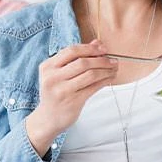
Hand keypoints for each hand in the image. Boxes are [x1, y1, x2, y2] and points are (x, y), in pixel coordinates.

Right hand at [26, 40, 117, 155]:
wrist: (48, 117)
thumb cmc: (56, 92)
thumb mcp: (59, 73)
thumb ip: (76, 57)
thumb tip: (97, 43)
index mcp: (47, 66)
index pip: (71, 51)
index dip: (90, 48)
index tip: (103, 49)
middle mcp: (53, 77)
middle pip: (83, 62)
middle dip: (101, 60)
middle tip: (113, 60)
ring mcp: (62, 90)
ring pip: (90, 74)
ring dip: (106, 70)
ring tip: (114, 69)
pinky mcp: (73, 101)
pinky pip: (93, 87)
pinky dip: (105, 81)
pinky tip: (110, 78)